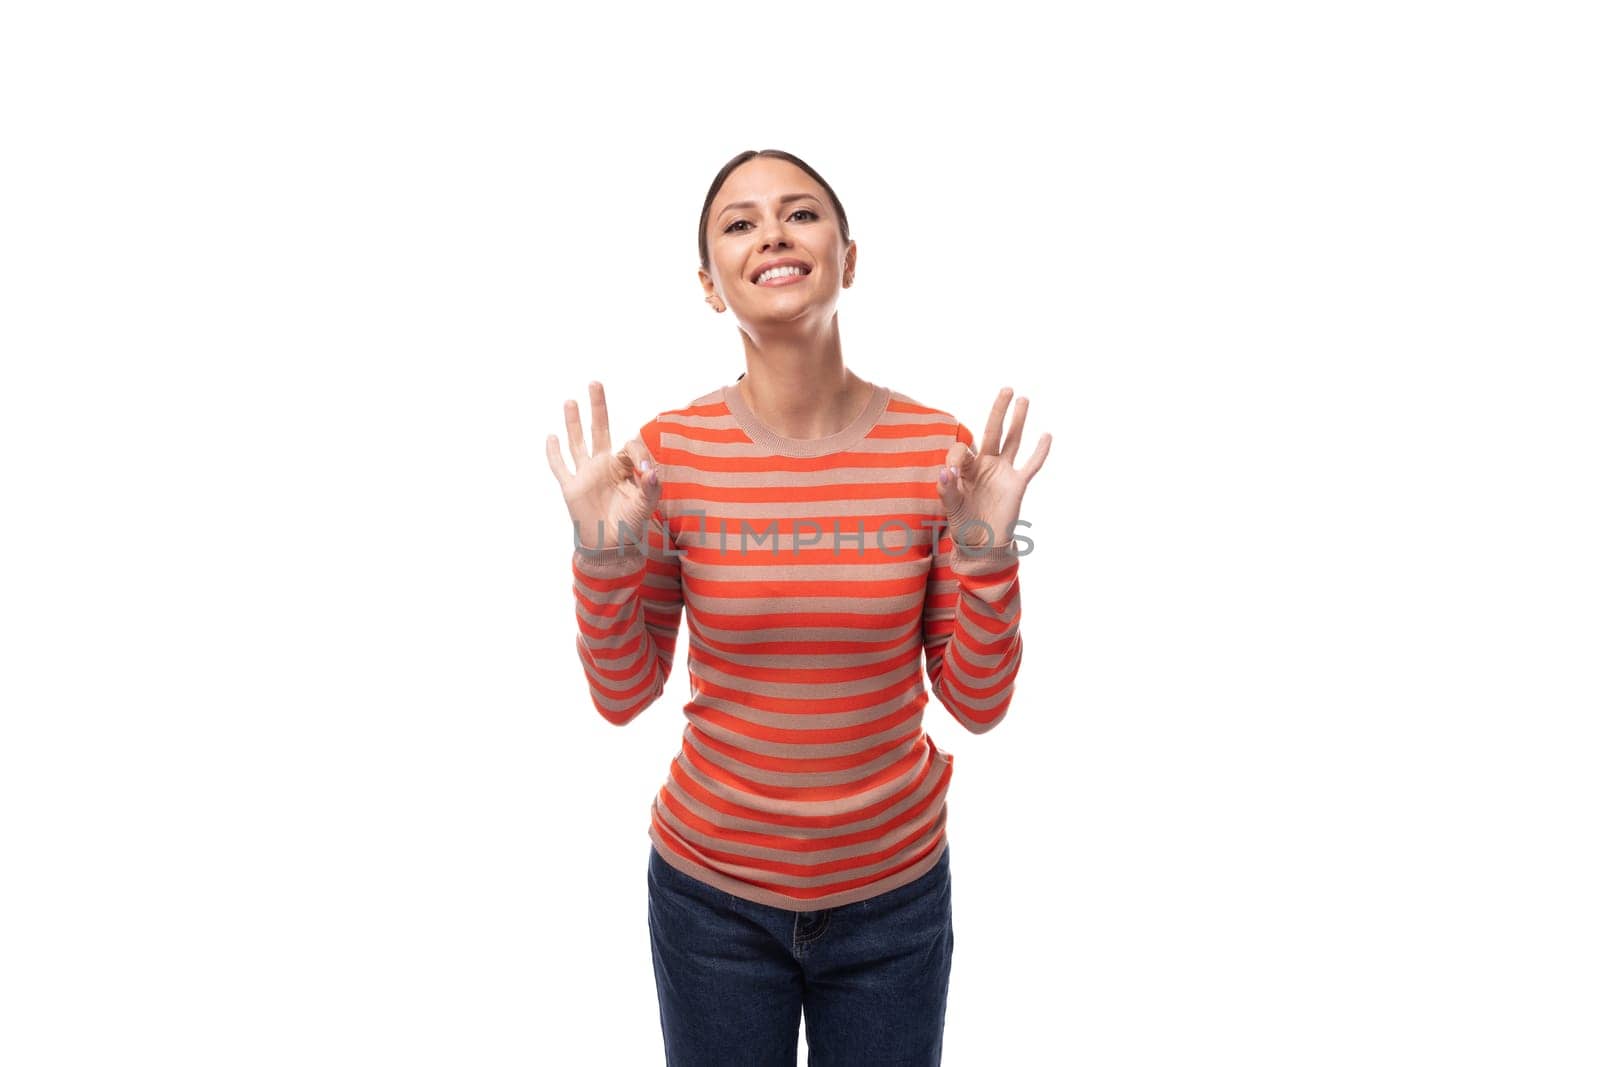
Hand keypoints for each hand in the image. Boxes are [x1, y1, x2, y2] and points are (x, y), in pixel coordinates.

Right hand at [546, 381, 659, 552]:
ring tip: (570, 401)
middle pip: (599, 429)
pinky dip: (554, 453)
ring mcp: (586, 475)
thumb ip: (651, 488)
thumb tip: (652, 470)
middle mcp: (604, 466)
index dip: (637, 451)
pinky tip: (551, 437)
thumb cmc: (631, 526)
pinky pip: (560, 467)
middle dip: (598, 407)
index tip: (645, 468)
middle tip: (595, 382)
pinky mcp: (571, 487)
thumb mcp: (646, 506)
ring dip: (573, 422)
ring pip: (577, 442)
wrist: (611, 547)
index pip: (628, 445)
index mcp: (624, 467)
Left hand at [937, 387, 1050, 548]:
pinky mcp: (1017, 484)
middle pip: (993, 432)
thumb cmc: (963, 523)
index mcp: (966, 468)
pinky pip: (1031, 465)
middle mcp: (986, 465)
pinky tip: (1046, 435)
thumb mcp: (950, 506)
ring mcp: (1003, 472)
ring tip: (1023, 399)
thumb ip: (946, 489)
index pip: (962, 450)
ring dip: (1018, 421)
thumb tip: (945, 471)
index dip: (956, 457)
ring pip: (1012, 441)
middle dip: (998, 411)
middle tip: (1006, 389)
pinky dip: (1039, 451)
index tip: (952, 474)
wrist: (982, 543)